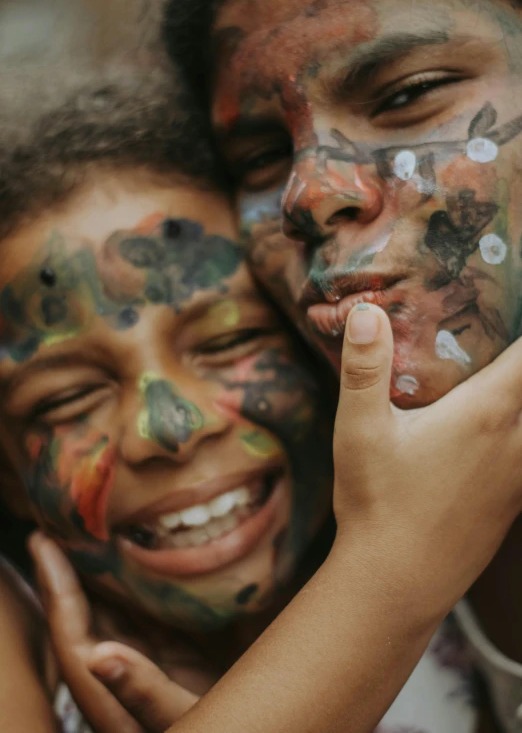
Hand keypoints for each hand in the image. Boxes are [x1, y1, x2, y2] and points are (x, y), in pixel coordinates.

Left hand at [29, 533, 197, 732]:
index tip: (42, 541)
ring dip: (100, 574)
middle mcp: (124, 679)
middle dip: (69, 570)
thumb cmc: (226, 731)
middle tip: (61, 521)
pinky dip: (138, 586)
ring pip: (114, 614)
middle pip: (85, 618)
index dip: (55, 587)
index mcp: (113, 699)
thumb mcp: (185, 719)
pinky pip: (147, 617)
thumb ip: (144, 693)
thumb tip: (99, 657)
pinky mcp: (178, 662)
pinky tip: (140, 560)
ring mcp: (150, 668)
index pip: (72, 636)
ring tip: (92, 529)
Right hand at [333, 303, 521, 613]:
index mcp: (485, 415)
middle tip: (505, 346)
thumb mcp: (359, 431)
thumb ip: (365, 368)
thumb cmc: (377, 503)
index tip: (515, 304)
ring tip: (503, 386)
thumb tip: (367, 312)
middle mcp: (515, 442)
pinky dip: (521, 435)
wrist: (398, 582)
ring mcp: (520, 476)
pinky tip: (499, 437)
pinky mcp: (514, 504)